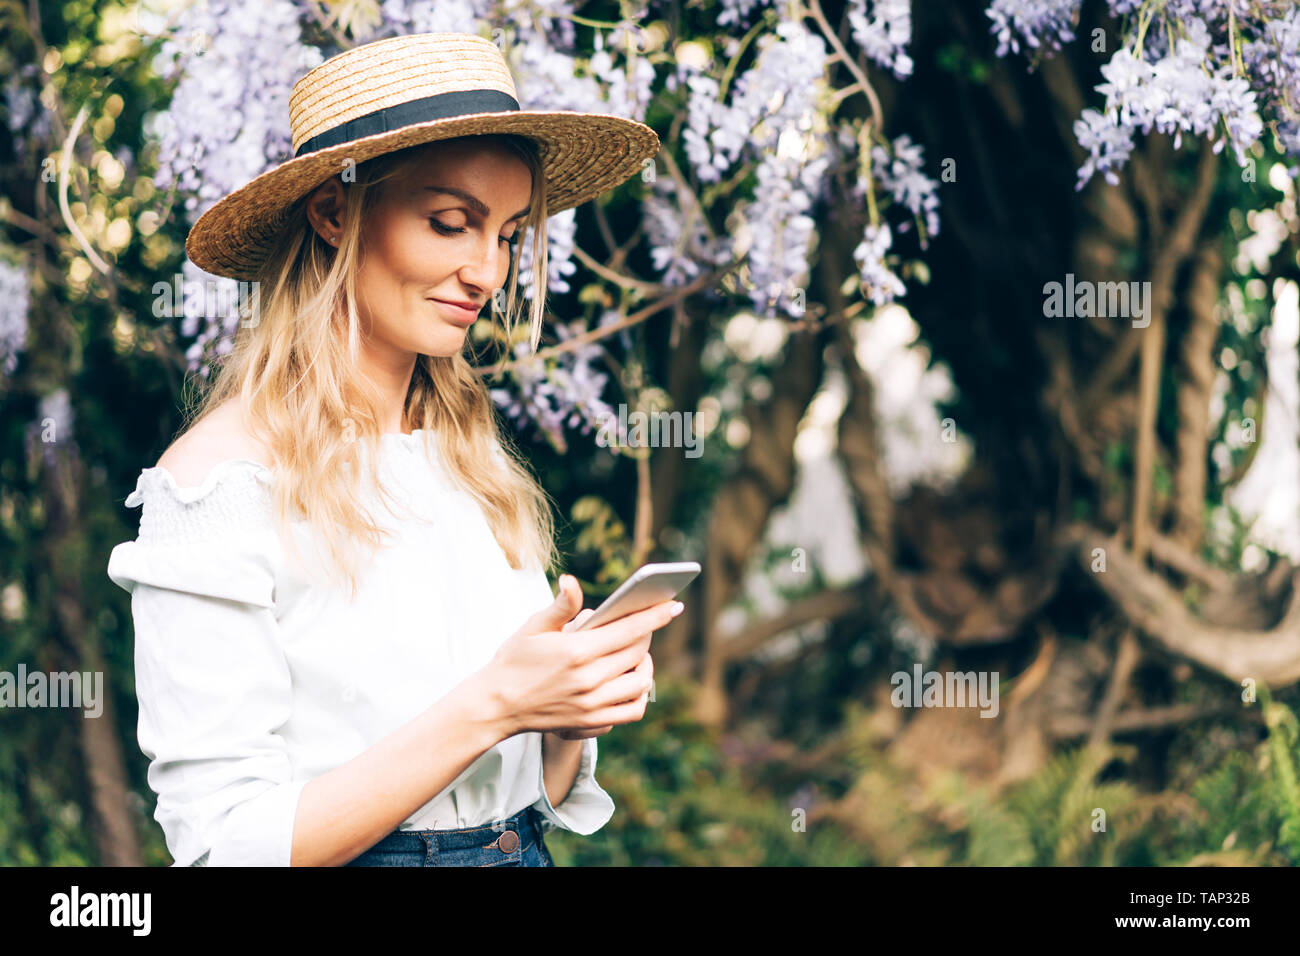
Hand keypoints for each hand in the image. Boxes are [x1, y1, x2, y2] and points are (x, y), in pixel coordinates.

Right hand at [483, 574, 669, 738]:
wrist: (496, 705)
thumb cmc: (514, 660)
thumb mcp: (533, 627)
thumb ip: (561, 605)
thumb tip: (572, 581)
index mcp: (576, 650)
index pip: (629, 629)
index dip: (655, 615)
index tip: (674, 604)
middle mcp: (588, 679)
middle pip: (637, 653)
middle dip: (647, 635)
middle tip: (645, 624)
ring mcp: (591, 704)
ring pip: (640, 683)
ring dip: (646, 666)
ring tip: (639, 654)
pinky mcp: (591, 722)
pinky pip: (632, 710)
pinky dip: (640, 695)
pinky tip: (633, 681)